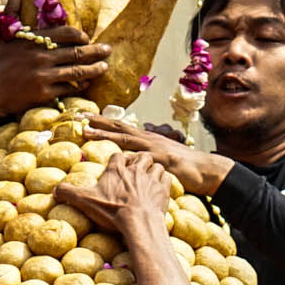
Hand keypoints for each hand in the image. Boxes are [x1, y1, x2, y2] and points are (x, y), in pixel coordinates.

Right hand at [0, 22, 107, 114]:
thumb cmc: (1, 63)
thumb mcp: (5, 35)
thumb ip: (11, 10)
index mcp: (33, 40)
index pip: (65, 33)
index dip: (81, 35)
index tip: (88, 37)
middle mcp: (40, 57)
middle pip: (76, 52)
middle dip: (96, 51)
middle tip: (108, 49)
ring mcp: (43, 76)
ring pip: (76, 71)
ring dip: (94, 69)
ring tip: (104, 67)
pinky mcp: (44, 93)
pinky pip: (68, 88)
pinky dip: (80, 85)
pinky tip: (88, 83)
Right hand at [55, 148, 171, 229]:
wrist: (139, 222)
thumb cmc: (113, 210)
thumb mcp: (85, 201)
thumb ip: (68, 193)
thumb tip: (55, 190)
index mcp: (117, 169)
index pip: (118, 156)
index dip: (118, 160)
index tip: (116, 166)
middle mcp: (135, 169)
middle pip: (139, 156)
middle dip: (138, 161)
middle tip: (134, 170)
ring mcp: (151, 177)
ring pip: (155, 164)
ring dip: (152, 169)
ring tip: (148, 178)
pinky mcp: (164, 188)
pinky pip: (166, 176)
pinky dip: (164, 180)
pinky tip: (160, 187)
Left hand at [84, 116, 229, 194]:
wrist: (206, 170)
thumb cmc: (185, 166)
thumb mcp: (164, 154)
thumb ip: (151, 146)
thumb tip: (143, 133)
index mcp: (147, 138)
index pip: (121, 126)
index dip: (103, 121)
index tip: (86, 117)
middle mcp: (148, 138)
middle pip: (119, 125)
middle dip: (97, 120)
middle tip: (78, 114)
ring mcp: (154, 147)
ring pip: (124, 137)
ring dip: (104, 132)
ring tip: (86, 129)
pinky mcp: (161, 158)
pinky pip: (140, 156)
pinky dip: (126, 154)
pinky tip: (112, 154)